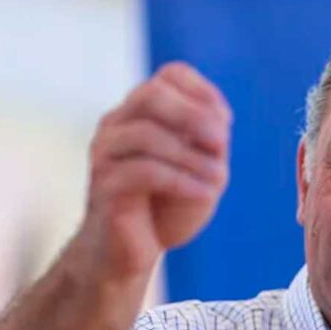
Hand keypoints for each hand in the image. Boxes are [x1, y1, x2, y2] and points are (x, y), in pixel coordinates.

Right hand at [78, 62, 230, 281]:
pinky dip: (181, 181)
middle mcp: (117, 124)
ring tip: (219, 179)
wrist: (130, 254)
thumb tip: (219, 121)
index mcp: (140, 112)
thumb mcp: (200, 169)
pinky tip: (204, 195)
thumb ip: (209, 142)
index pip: (170, 75)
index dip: (204, 92)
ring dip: (191, 156)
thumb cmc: (167, 208)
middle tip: (221, 144)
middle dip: (194, 115)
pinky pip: (143, 172)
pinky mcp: (104, 186)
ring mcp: (105, 153)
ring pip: (146, 135)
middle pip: (152, 94)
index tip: (227, 123)